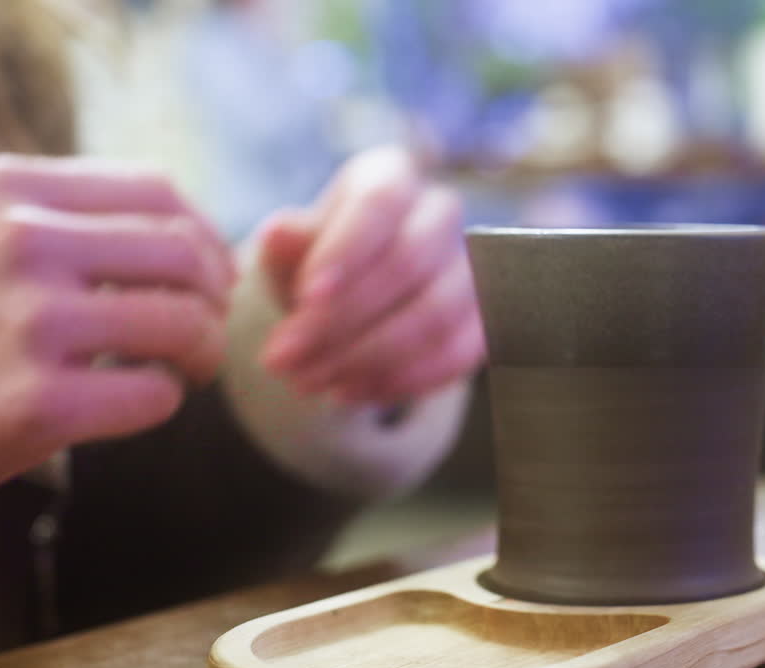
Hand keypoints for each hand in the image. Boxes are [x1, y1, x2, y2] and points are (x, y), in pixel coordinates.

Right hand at [0, 154, 234, 500]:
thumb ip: (76, 213)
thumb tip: (198, 235)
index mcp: (11, 188)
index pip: (158, 191)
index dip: (206, 236)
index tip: (211, 272)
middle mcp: (21, 243)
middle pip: (184, 255)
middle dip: (215, 296)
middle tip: (206, 328)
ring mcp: (30, 323)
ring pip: (184, 323)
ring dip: (205, 350)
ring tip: (188, 367)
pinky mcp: (39, 403)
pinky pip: (156, 394)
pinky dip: (166, 399)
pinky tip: (139, 398)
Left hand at [255, 146, 483, 402]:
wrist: (355, 301)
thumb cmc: (320, 265)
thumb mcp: (291, 251)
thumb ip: (288, 246)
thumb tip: (279, 233)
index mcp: (391, 177)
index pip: (379, 204)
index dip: (346, 251)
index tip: (307, 298)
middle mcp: (440, 213)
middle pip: (410, 262)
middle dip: (342, 320)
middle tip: (283, 360)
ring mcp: (472, 266)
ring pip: (436, 315)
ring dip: (367, 358)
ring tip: (310, 382)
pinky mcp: (485, 318)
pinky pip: (456, 354)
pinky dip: (401, 380)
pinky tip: (351, 392)